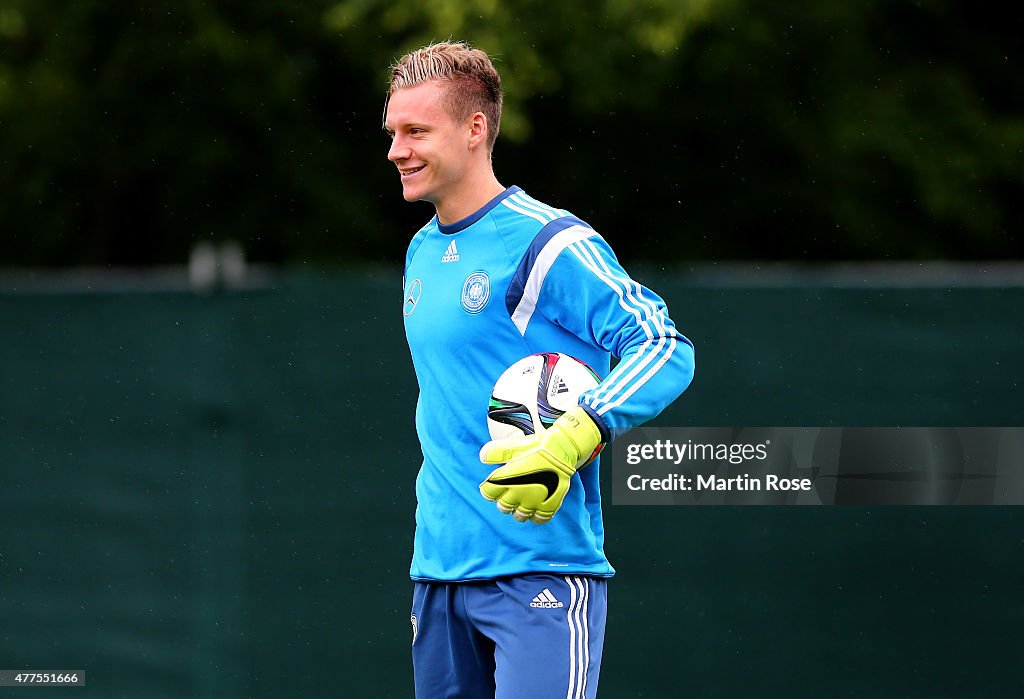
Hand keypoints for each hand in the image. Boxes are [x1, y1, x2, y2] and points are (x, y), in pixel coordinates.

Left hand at [479, 406, 602, 523]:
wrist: (561, 449)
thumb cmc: (535, 446)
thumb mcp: (512, 445)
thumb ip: (495, 452)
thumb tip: (482, 457)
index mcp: (505, 480)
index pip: (488, 493)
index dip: (490, 489)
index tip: (495, 485)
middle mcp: (517, 494)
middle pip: (503, 507)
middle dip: (504, 500)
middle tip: (511, 491)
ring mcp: (533, 502)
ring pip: (519, 516)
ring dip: (519, 510)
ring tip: (524, 500)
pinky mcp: (548, 506)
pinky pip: (538, 519)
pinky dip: (535, 516)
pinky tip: (536, 508)